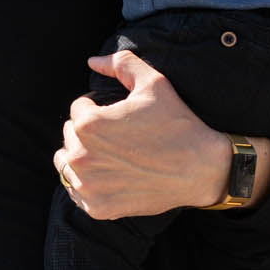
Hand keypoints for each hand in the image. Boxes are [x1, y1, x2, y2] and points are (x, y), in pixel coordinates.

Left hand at [56, 51, 266, 219]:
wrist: (201, 168)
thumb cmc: (177, 124)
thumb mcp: (153, 82)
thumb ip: (120, 63)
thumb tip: (92, 61)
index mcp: (89, 124)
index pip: (78, 109)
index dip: (100, 108)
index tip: (121, 118)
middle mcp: (81, 156)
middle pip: (70, 136)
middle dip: (90, 133)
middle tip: (120, 137)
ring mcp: (88, 186)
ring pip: (68, 164)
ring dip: (84, 157)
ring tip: (113, 156)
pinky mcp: (98, 208)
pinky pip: (77, 192)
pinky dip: (89, 185)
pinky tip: (112, 177)